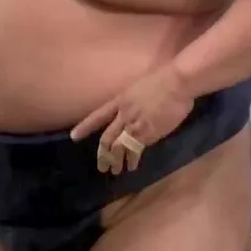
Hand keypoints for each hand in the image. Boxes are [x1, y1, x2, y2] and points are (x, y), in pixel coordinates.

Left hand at [70, 64, 193, 175]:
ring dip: (115, 161)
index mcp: (121, 100)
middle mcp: (124, 114)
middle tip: (101, 166)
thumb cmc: (164, 79)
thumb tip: (138, 113)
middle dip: (103, 153)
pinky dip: (132, 160)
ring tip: (115, 171)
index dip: (85, 127)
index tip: (74, 137)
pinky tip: (131, 167)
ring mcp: (134, 125)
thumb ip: (136, 103)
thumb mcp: (141, 88)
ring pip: (118, 147)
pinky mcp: (147, 134)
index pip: (98, 116)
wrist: (176, 82)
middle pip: (107, 137)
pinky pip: (135, 150)